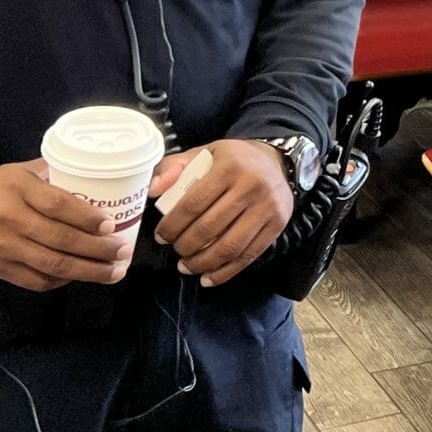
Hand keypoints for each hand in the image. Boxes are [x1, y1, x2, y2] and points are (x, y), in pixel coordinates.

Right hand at [0, 160, 131, 290]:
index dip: (87, 217)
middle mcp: (9, 218)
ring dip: (86, 271)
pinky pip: (35, 280)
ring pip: (51, 264)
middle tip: (122, 252)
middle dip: (97, 250)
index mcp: (18, 188)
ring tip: (112, 272)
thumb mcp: (20, 171)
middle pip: (60, 239)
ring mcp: (2, 247)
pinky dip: (61, 280)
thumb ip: (53, 173)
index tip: (111, 225)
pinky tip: (78, 276)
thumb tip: (95, 175)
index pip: (57, 204)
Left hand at [151, 139, 292, 287]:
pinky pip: (249, 255)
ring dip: (203, 263)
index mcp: (229, 166)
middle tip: (175, 250)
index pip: (193, 203)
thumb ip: (172, 167)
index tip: (161, 236)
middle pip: (210, 228)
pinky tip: (208, 278)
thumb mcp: (202, 153)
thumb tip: (154, 190)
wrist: (275, 162)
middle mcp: (251, 185)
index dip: (173, 225)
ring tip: (187, 266)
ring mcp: (267, 207)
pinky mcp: (277, 224)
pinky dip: (225, 272)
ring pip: (230, 247)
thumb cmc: (233, 161)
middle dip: (185, 246)